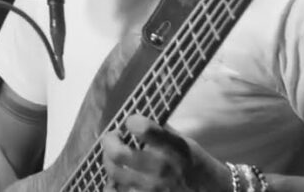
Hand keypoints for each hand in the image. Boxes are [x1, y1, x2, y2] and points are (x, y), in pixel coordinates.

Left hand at [100, 114, 231, 191]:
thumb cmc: (195, 164)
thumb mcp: (184, 141)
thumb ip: (160, 131)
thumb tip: (136, 119)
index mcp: (172, 148)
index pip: (143, 129)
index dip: (131, 122)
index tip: (130, 123)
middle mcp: (160, 169)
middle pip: (118, 154)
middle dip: (109, 141)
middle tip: (112, 138)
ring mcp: (152, 190)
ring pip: (114, 174)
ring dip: (110, 162)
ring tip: (115, 158)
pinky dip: (113, 184)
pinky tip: (118, 179)